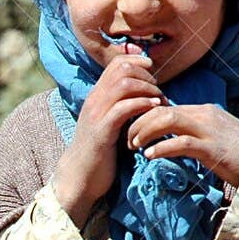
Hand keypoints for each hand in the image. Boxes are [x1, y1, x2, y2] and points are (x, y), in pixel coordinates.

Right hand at [53, 45, 164, 226]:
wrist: (79, 177)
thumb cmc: (100, 152)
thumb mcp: (110, 122)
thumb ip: (121, 106)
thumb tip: (144, 95)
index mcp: (97, 96)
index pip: (117, 63)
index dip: (138, 62)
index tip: (153, 75)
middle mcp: (94, 100)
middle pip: (122, 69)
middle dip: (146, 76)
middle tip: (158, 91)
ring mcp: (97, 115)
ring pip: (124, 84)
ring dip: (148, 89)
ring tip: (159, 102)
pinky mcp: (102, 131)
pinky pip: (124, 108)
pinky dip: (143, 105)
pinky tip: (154, 110)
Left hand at [128, 103, 238, 187]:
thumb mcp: (214, 139)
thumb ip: (194, 135)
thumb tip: (171, 139)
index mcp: (204, 111)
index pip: (166, 106)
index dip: (144, 116)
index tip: (131, 130)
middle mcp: (205, 115)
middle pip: (162, 109)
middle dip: (139, 123)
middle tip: (127, 139)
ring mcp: (209, 130)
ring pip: (168, 120)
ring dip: (145, 132)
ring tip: (134, 146)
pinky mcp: (212, 148)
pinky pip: (181, 143)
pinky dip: (161, 148)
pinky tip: (149, 156)